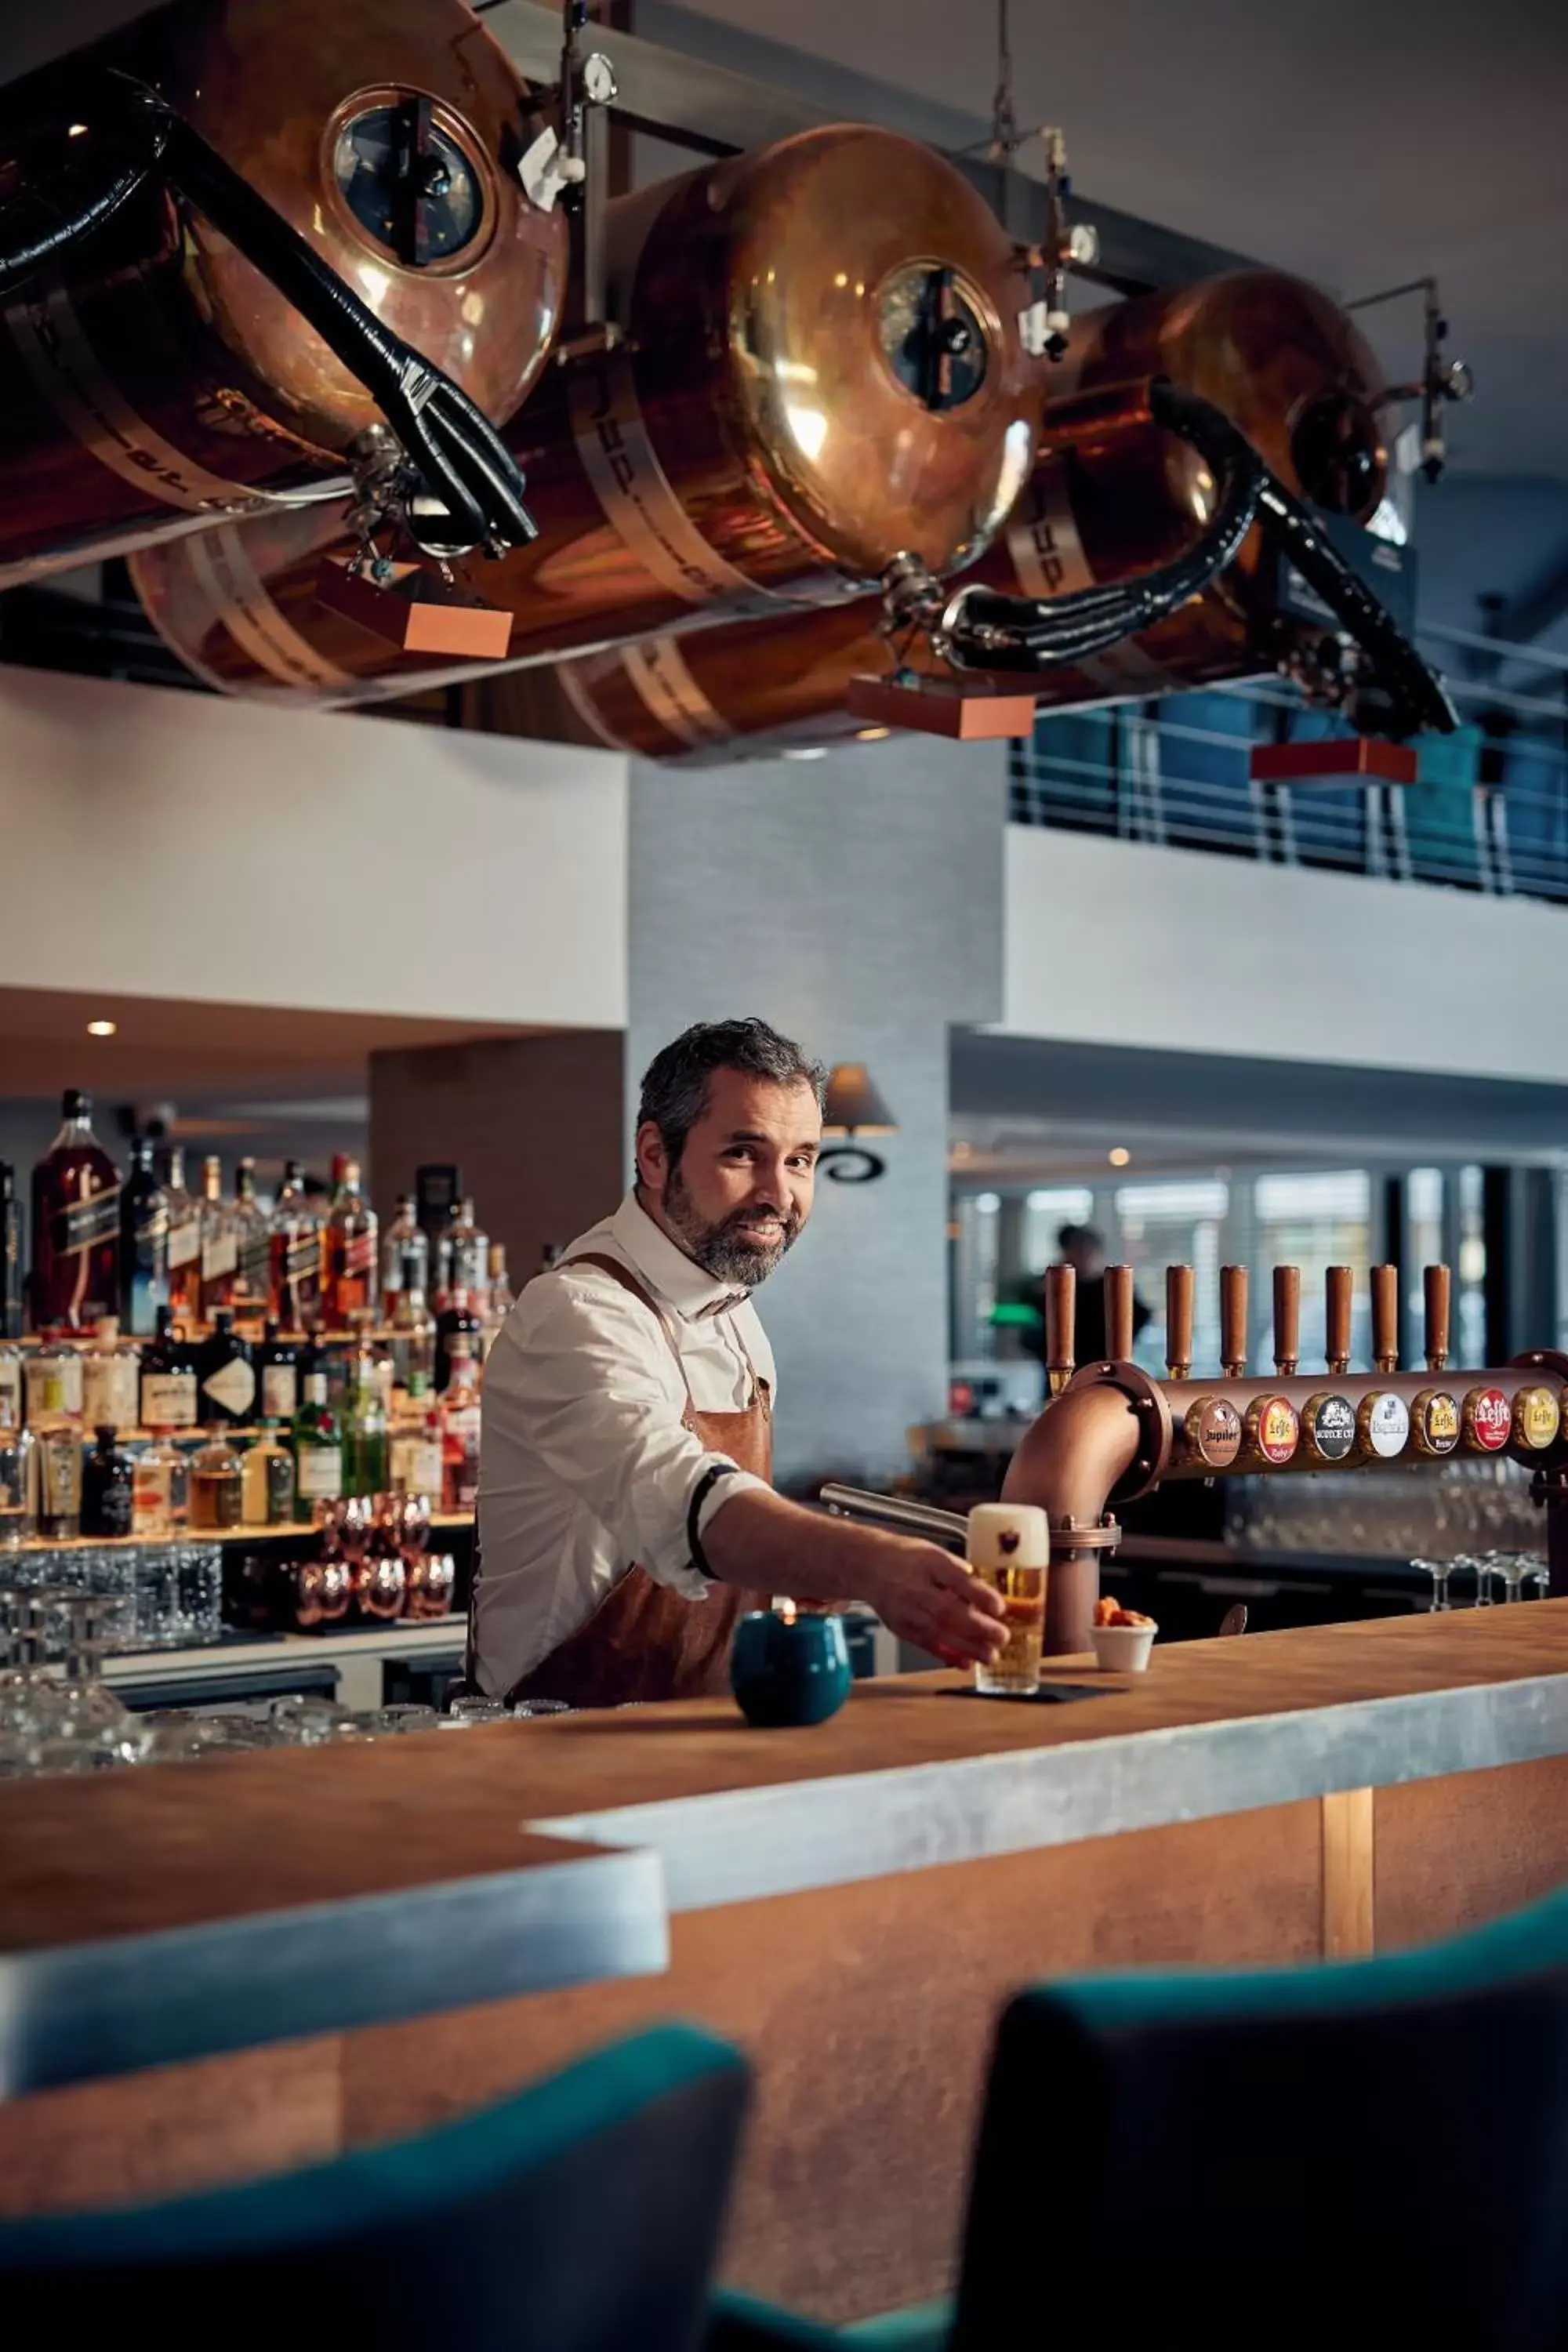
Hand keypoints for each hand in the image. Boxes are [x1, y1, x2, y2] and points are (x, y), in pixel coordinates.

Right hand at [858, 1538, 1006, 1666]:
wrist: (868, 1566)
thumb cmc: (908, 1558)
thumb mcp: (936, 1554)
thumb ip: (960, 1573)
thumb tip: (986, 1594)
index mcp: (929, 1563)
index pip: (956, 1579)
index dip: (978, 1594)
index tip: (1000, 1608)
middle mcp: (915, 1588)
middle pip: (947, 1611)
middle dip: (977, 1627)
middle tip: (1002, 1637)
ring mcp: (906, 1611)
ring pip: (938, 1632)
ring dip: (967, 1647)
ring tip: (990, 1656)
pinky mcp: (902, 1628)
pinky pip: (926, 1644)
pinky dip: (947, 1655)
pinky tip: (966, 1663)